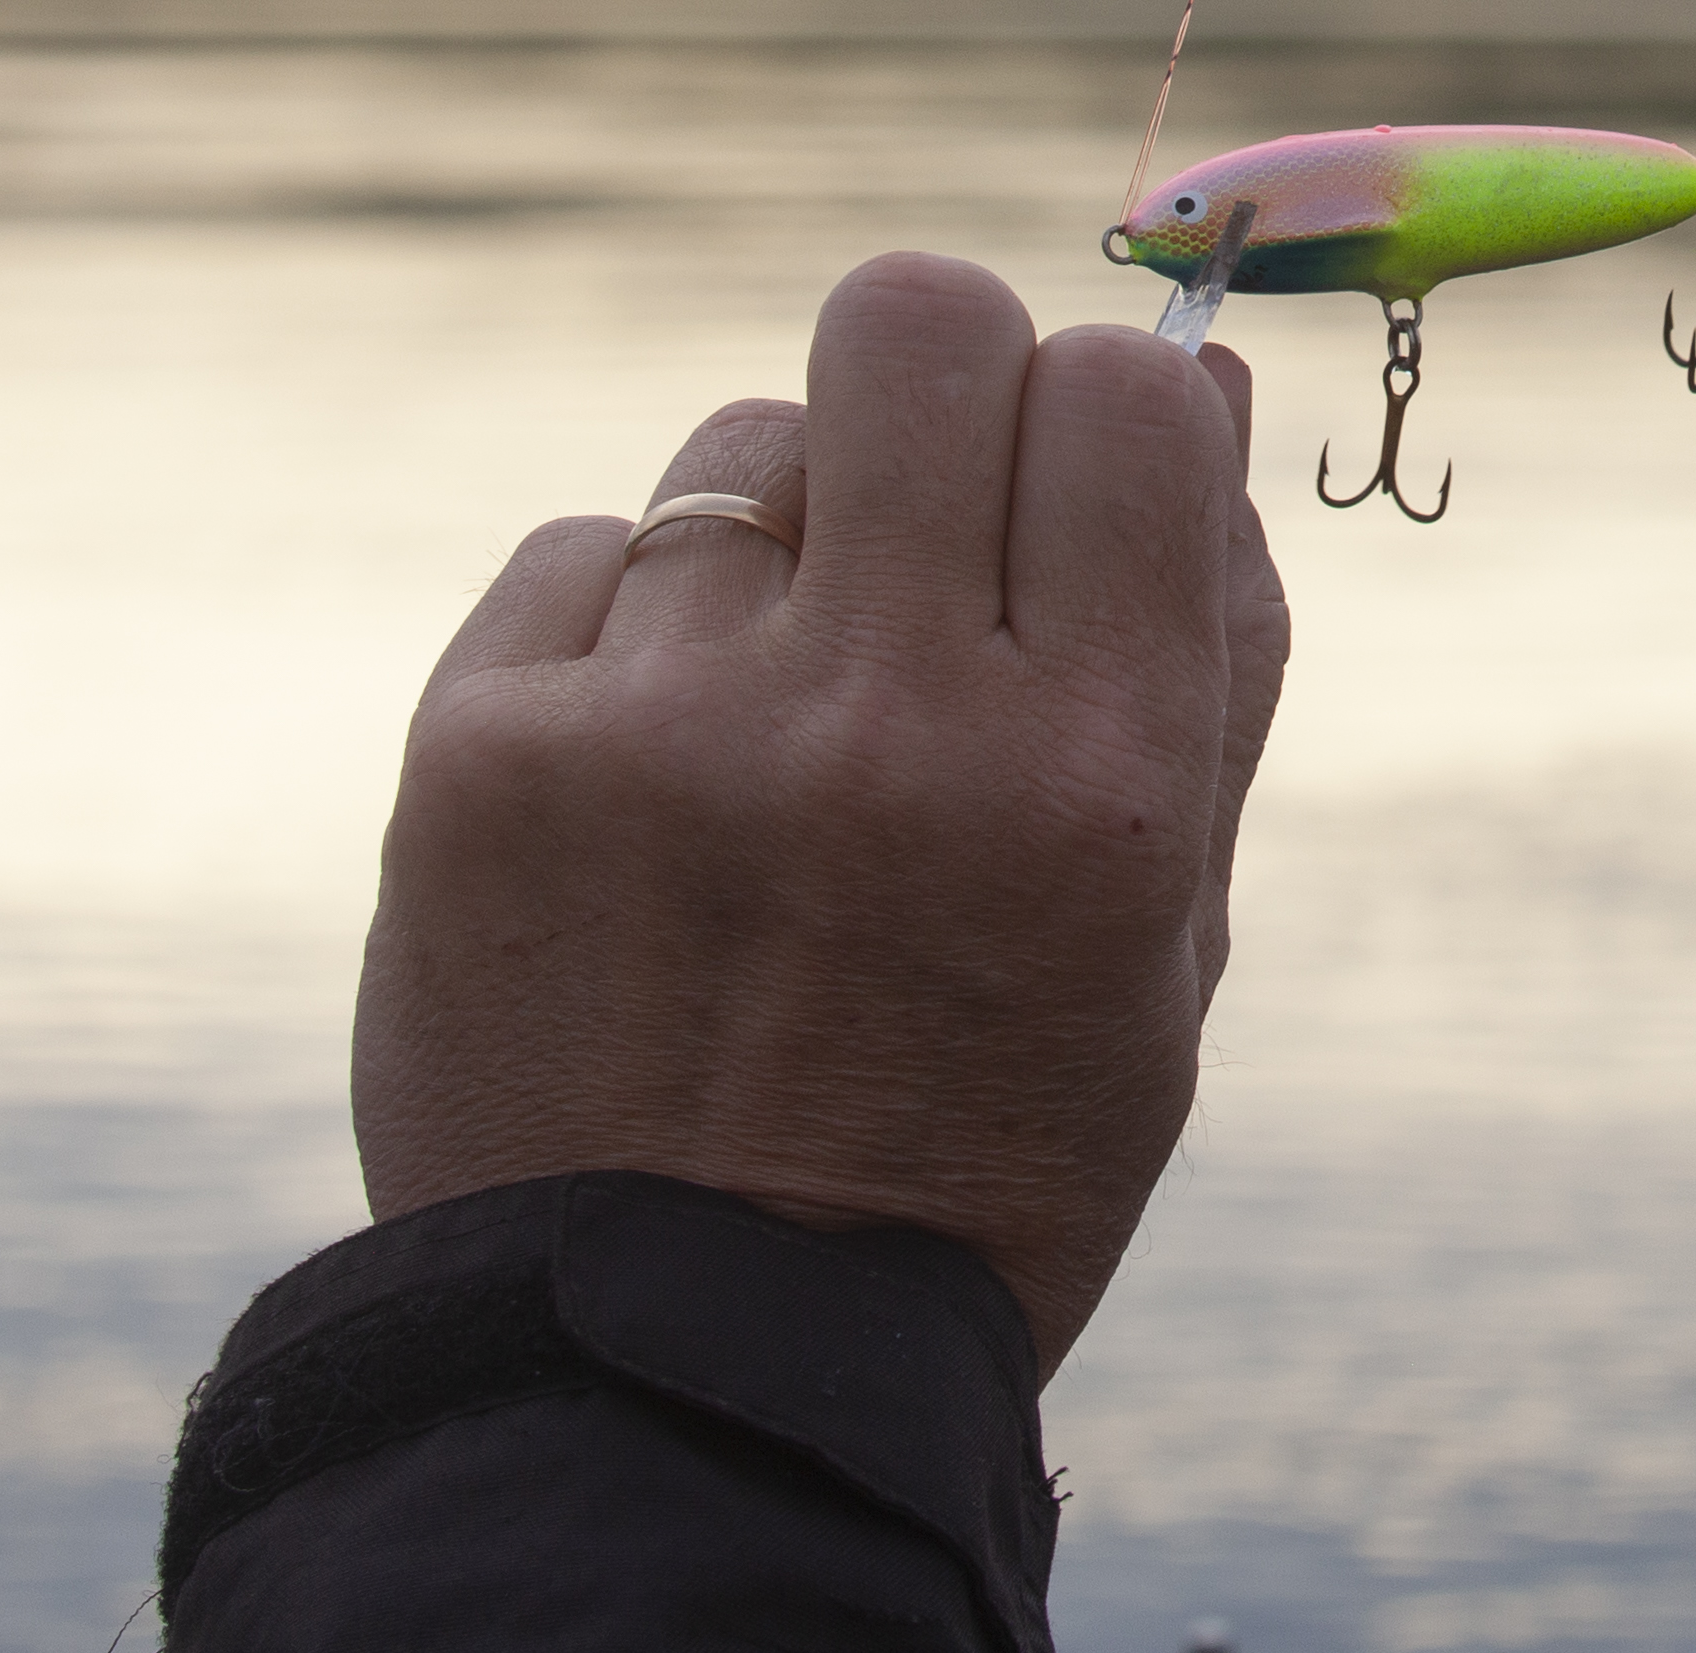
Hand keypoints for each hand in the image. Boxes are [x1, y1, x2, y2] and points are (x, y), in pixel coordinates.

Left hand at [349, 251, 1289, 1373]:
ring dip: (780, 546)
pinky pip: (583, 552)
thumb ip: (1212, 655)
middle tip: (926, 512)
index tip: (1074, 494)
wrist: (674, 1376)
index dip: (1103, 408)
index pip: (1123, 389)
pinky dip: (626, 641)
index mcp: (1092, 779)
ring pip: (744, 445)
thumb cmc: (972, 1142)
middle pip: (915, 320)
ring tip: (771, 728)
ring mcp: (666, 732)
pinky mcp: (482, 752)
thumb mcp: (1164, 941)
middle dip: (938, 386)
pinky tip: (647, 797)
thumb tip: (1193, 381)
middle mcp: (886, 727)